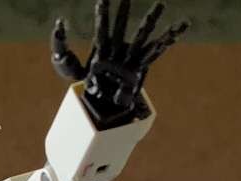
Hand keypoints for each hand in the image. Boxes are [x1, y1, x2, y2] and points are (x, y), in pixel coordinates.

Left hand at [51, 0, 188, 128]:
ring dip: (151, 19)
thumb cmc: (85, 90)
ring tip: (162, 3)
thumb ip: (61, 51)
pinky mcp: (140, 68)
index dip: (103, 13)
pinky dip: (168, 39)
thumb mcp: (69, 69)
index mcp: (102, 49)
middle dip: (125, 10)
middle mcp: (117, 50)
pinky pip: (155, 52)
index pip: (102, 27)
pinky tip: (181, 27)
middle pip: (122, 26)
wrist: (101, 110)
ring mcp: (130, 58)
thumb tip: (60, 26)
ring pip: (142, 35)